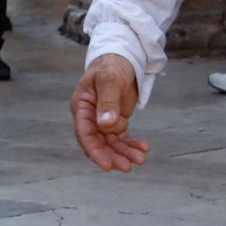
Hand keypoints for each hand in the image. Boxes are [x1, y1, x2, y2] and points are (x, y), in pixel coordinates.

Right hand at [71, 54, 150, 171]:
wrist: (121, 59)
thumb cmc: (111, 66)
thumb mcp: (109, 81)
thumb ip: (108, 102)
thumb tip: (106, 125)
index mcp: (82, 106)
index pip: (84, 133)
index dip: (94, 151)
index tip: (106, 165)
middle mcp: (90, 116)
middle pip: (98, 142)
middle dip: (112, 155)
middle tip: (127, 166)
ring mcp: (103, 120)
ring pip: (111, 143)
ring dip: (125, 152)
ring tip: (141, 158)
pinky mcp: (116, 121)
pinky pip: (122, 138)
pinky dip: (132, 144)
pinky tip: (143, 148)